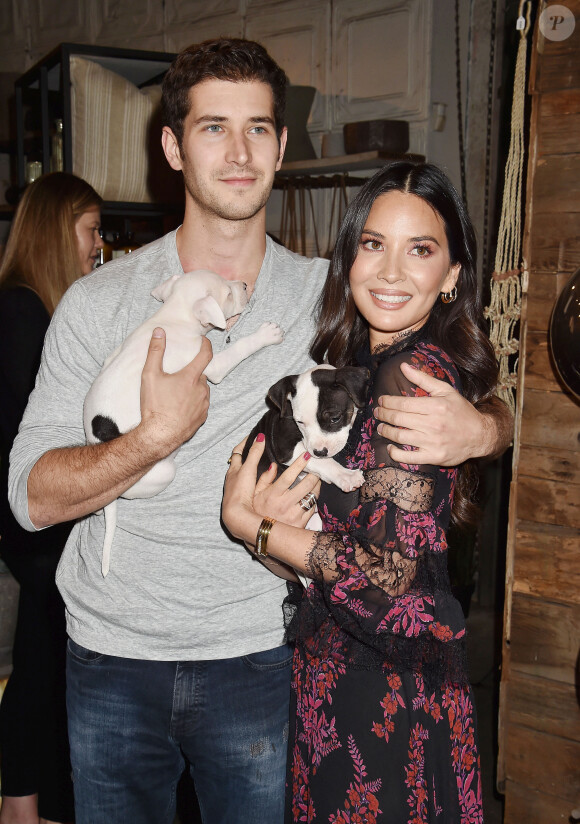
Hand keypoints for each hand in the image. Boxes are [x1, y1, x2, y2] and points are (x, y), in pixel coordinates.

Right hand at [139, 328, 211, 456]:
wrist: (159, 435)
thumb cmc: (154, 405)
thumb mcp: (150, 375)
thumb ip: (155, 351)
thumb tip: (159, 331)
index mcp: (191, 377)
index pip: (206, 355)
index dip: (206, 345)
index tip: (203, 341)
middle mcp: (202, 390)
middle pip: (200, 374)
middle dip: (192, 372)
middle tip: (178, 375)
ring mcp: (204, 405)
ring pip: (202, 390)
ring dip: (193, 388)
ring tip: (177, 393)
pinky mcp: (202, 418)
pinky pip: (201, 405)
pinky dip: (194, 402)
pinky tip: (180, 406)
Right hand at [222, 435, 319, 541]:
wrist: (262, 536)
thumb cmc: (257, 511)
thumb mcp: (255, 494)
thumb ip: (264, 478)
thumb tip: (274, 465)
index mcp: (273, 495)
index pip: (289, 476)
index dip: (299, 464)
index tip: (306, 455)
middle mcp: (285, 504)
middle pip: (306, 484)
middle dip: (314, 473)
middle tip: (316, 467)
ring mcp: (294, 515)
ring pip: (313, 496)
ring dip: (317, 485)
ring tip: (316, 479)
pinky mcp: (301, 523)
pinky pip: (313, 508)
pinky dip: (314, 500)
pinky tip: (312, 495)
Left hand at [374, 361, 493, 465]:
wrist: (480, 435)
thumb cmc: (461, 411)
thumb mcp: (446, 390)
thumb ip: (423, 378)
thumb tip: (403, 366)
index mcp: (435, 406)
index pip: (403, 403)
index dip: (388, 402)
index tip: (381, 401)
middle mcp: (433, 424)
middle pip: (398, 419)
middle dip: (383, 415)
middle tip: (377, 413)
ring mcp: (432, 442)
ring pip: (400, 436)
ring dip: (385, 431)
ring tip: (380, 427)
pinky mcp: (433, 457)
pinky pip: (408, 457)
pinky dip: (395, 453)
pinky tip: (390, 447)